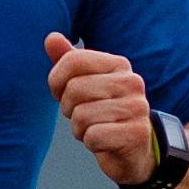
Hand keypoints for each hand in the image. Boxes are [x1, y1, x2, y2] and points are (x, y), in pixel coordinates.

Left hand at [46, 30, 160, 188]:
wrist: (134, 151)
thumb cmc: (103, 114)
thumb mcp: (84, 85)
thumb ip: (68, 61)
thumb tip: (51, 37)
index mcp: (118, 64)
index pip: (73, 60)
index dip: (57, 81)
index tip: (64, 94)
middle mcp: (131, 81)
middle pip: (74, 89)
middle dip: (70, 109)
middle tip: (85, 116)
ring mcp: (137, 107)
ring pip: (82, 116)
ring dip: (81, 130)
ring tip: (96, 129)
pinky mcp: (137, 133)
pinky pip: (93, 136)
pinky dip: (92, 143)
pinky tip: (105, 143)